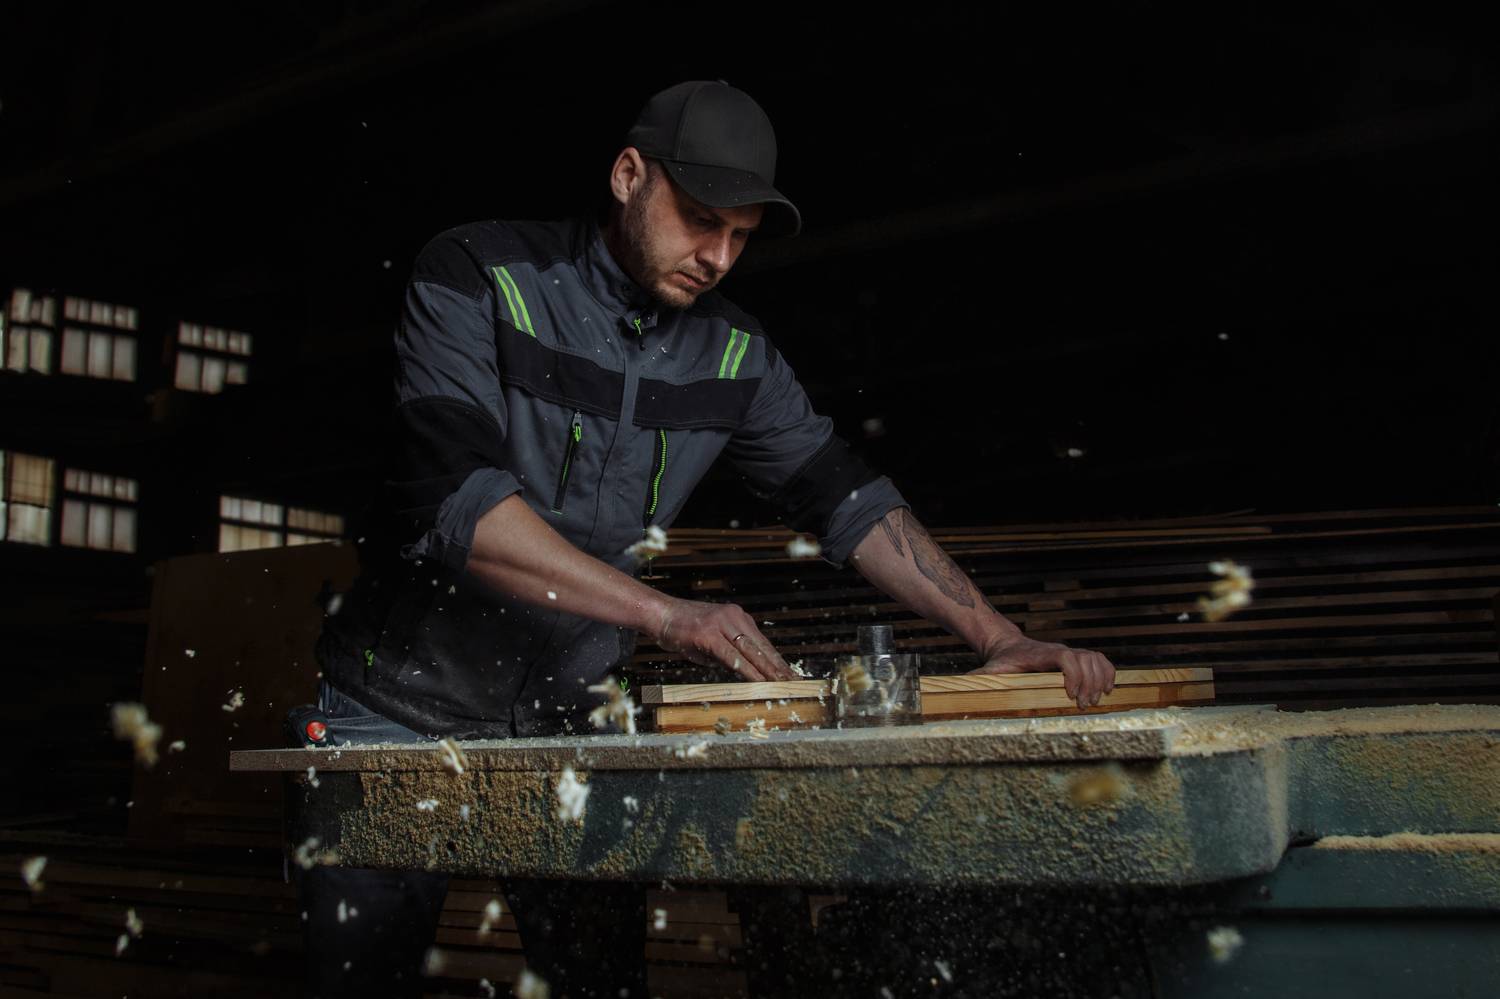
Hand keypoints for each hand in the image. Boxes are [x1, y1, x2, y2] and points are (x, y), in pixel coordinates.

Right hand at [654, 597, 793, 680]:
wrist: (659, 613)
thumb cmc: (683, 629)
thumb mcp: (711, 640)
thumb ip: (728, 654)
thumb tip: (745, 672)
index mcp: (737, 617)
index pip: (762, 642)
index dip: (777, 660)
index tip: (790, 675)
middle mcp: (733, 617)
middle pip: (761, 647)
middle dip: (779, 667)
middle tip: (795, 683)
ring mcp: (721, 624)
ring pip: (751, 651)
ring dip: (768, 670)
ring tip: (782, 685)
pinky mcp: (708, 634)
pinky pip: (732, 656)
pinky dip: (747, 670)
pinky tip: (758, 681)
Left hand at [971, 634, 1116, 709]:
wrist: (1008, 645)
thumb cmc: (1001, 661)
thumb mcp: (990, 670)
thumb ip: (980, 680)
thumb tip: (961, 691)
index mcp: (1043, 654)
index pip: (1067, 657)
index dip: (1073, 674)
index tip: (1071, 695)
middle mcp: (1060, 651)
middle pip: (1086, 659)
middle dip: (1089, 683)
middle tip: (1084, 705)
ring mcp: (1070, 653)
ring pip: (1096, 658)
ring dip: (1100, 679)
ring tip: (1095, 700)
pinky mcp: (1077, 658)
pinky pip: (1100, 660)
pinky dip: (1108, 673)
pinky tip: (1107, 689)